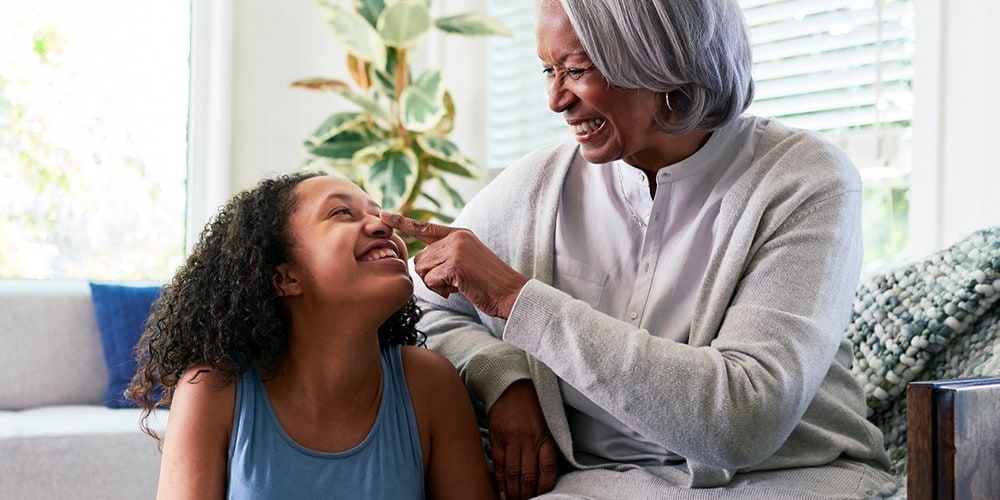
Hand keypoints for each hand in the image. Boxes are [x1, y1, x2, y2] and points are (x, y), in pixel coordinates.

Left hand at [380, 212, 527, 318]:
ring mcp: (456, 249)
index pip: (425, 227)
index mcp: (459, 233)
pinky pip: (431, 280)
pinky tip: (459, 288)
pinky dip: (442, 289)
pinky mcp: (455, 265)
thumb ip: (446, 254)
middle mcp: (456, 237)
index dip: (402, 222)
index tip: (383, 214)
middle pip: (420, 258)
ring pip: (423, 269)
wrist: (510, 293)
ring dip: (436, 283)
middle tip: (452, 281)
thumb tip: (419, 262)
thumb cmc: (487, 283)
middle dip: (430, 275)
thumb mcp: (467, 260)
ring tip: (458, 284)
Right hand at [489, 380, 558, 498]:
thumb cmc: (533, 404)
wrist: (511, 383)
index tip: (542, 496)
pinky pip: (497, 462)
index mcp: (545, 435)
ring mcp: (511, 438)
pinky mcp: (497, 436)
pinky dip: (499, 479)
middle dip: (527, 494)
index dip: (545, 486)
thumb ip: (547, 445)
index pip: (548, 468)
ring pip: (512, 472)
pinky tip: (501, 490)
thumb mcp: (548, 422)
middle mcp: (529, 438)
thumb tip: (545, 472)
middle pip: (528, 475)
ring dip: (513, 490)